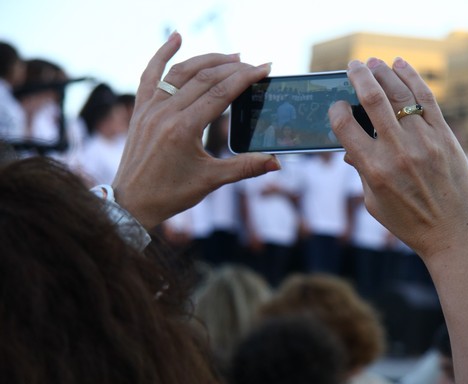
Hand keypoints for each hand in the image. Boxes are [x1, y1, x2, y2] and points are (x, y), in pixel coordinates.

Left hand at [112, 33, 279, 229]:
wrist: (132, 202)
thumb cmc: (170, 194)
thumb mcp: (211, 181)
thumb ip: (245, 168)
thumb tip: (275, 163)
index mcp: (183, 129)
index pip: (220, 93)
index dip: (245, 78)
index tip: (264, 69)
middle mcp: (165, 113)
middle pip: (203, 78)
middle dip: (232, 68)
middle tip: (254, 65)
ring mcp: (150, 109)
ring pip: (180, 72)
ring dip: (207, 60)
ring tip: (231, 56)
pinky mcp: (140, 109)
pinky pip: (150, 74)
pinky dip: (162, 54)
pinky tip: (176, 37)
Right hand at [329, 57, 467, 259]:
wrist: (454, 234)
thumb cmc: (409, 222)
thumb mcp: (374, 202)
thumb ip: (360, 170)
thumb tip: (349, 146)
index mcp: (374, 169)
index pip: (344, 125)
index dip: (336, 109)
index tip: (336, 105)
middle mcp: (397, 151)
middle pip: (372, 99)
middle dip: (358, 76)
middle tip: (352, 65)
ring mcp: (424, 141)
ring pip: (400, 93)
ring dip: (383, 72)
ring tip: (373, 63)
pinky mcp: (445, 136)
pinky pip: (426, 98)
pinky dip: (411, 77)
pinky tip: (400, 65)